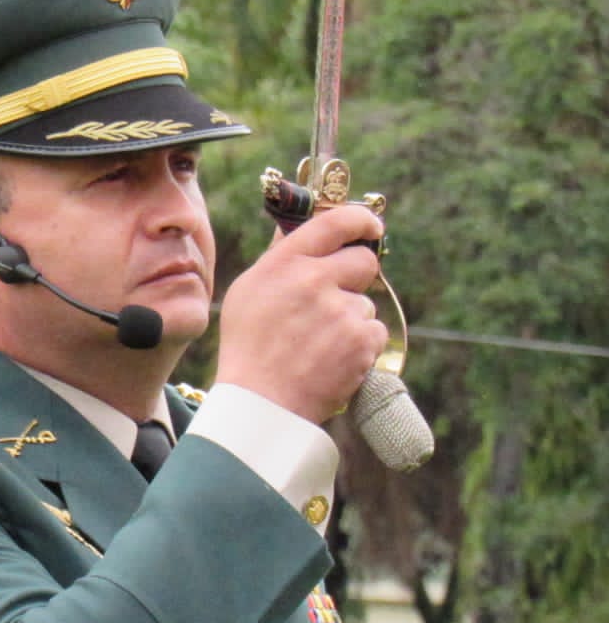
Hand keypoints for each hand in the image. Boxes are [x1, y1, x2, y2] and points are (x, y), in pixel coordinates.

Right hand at [216, 203, 389, 423]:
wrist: (260, 402)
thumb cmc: (249, 347)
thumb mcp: (247, 292)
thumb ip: (279, 258)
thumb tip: (301, 227)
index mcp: (283, 263)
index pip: (334, 222)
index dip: (360, 220)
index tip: (371, 226)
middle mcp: (312, 280)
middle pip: (364, 260)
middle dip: (357, 276)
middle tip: (336, 299)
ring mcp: (340, 310)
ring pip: (366, 302)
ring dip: (350, 319)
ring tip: (318, 344)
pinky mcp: (361, 340)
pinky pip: (374, 331)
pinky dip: (360, 345)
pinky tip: (331, 359)